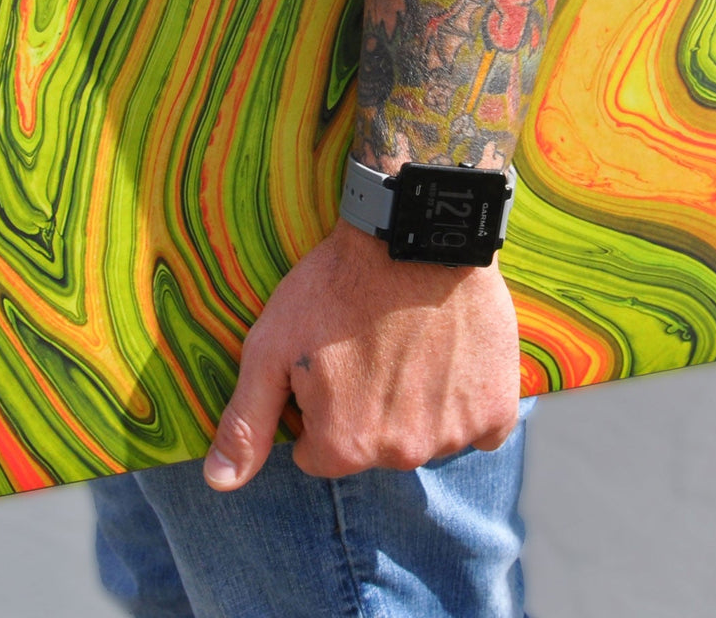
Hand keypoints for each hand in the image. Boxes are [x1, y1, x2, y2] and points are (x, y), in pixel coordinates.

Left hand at [203, 218, 520, 489]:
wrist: (414, 232)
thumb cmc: (336, 285)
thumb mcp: (271, 344)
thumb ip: (246, 422)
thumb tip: (219, 483)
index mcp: (344, 446)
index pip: (320, 452)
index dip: (319, 406)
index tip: (330, 362)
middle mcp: (401, 453)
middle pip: (374, 445)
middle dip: (366, 406)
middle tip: (368, 345)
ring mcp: (454, 432)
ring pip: (425, 434)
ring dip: (417, 401)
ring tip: (409, 341)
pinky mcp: (496, 407)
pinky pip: (479, 424)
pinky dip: (465, 398)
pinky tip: (450, 354)